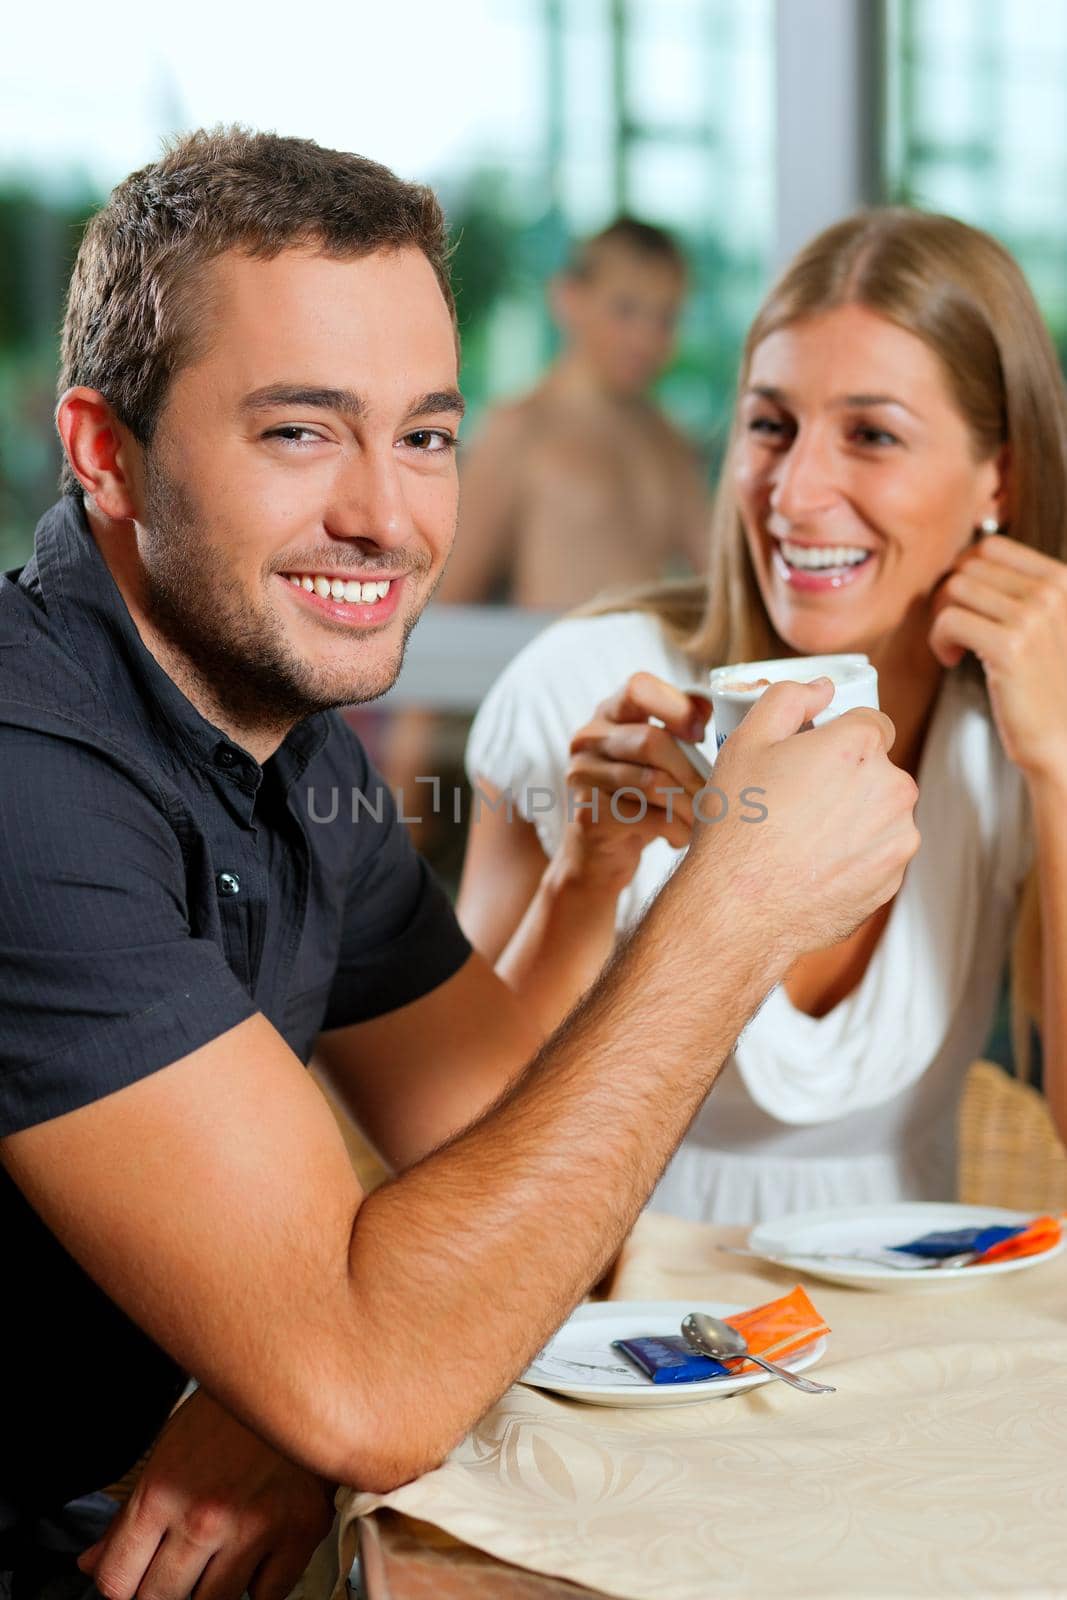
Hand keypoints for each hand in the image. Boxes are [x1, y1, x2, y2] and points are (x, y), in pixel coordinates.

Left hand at [78, 1387, 334, 1599]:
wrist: (301, 1374)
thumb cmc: (234, 1410)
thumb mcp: (169, 1449)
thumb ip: (129, 1515)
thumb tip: (93, 1562)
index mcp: (162, 1492)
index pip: (116, 1581)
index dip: (123, 1584)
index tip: (134, 1580)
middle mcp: (204, 1516)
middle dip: (164, 1589)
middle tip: (180, 1566)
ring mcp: (254, 1529)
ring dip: (212, 1588)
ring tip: (221, 1554)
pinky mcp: (300, 1534)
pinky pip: (268, 1595)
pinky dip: (261, 1582)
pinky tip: (260, 1550)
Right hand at [559, 672, 711, 892]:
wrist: (599, 854)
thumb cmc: (639, 798)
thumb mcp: (656, 756)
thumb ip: (678, 727)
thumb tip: (713, 705)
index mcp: (609, 713)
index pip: (639, 687)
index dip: (676, 706)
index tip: (701, 734)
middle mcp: (588, 738)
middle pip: (650, 740)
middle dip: (692, 771)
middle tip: (719, 794)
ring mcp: (582, 776)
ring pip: (651, 782)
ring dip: (689, 805)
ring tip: (708, 821)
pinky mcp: (587, 815)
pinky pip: (644, 817)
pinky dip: (674, 830)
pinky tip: (682, 839)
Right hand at [693, 678, 919, 959]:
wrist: (740, 908)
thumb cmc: (739, 827)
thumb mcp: (746, 742)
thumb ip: (789, 698)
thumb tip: (822, 688)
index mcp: (860, 746)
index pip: (870, 722)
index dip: (837, 738)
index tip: (811, 759)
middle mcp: (892, 788)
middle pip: (877, 769)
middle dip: (845, 778)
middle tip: (796, 802)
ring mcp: (898, 838)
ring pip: (880, 813)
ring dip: (852, 818)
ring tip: (802, 838)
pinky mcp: (893, 880)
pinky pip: (878, 854)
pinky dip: (854, 857)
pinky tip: (813, 866)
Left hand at [930, 534, 1066, 784]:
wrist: (1061, 736)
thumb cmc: (1043, 682)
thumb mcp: (1042, 622)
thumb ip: (1016, 589)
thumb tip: (964, 562)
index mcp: (1061, 580)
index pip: (992, 546)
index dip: (964, 572)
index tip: (965, 605)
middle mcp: (1051, 593)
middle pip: (968, 567)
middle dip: (947, 597)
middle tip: (953, 629)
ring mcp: (1032, 618)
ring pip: (954, 590)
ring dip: (941, 619)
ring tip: (955, 647)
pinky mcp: (1010, 647)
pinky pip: (949, 621)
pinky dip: (939, 640)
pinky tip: (952, 660)